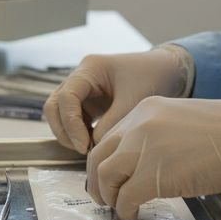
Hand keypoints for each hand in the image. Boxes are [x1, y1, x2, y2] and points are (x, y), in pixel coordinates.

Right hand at [43, 48, 189, 153]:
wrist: (166, 71)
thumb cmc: (152, 77)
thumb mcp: (133, 101)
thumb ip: (111, 124)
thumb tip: (93, 146)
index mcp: (90, 68)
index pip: (66, 97)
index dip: (70, 123)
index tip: (84, 145)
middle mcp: (81, 78)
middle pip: (54, 106)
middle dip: (64, 130)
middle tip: (82, 150)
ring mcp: (83, 91)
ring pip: (60, 114)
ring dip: (69, 134)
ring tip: (90, 149)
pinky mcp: (89, 103)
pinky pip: (74, 121)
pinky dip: (79, 134)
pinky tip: (94, 144)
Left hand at [87, 96, 220, 219]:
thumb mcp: (179, 122)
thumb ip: (155, 136)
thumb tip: (140, 165)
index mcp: (144, 110)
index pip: (108, 138)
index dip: (104, 162)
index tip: (109, 179)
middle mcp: (138, 125)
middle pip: (98, 157)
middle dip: (98, 182)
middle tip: (105, 198)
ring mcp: (144, 148)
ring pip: (105, 176)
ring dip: (109, 197)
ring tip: (119, 208)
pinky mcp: (154, 174)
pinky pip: (126, 196)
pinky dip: (126, 209)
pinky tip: (135, 214)